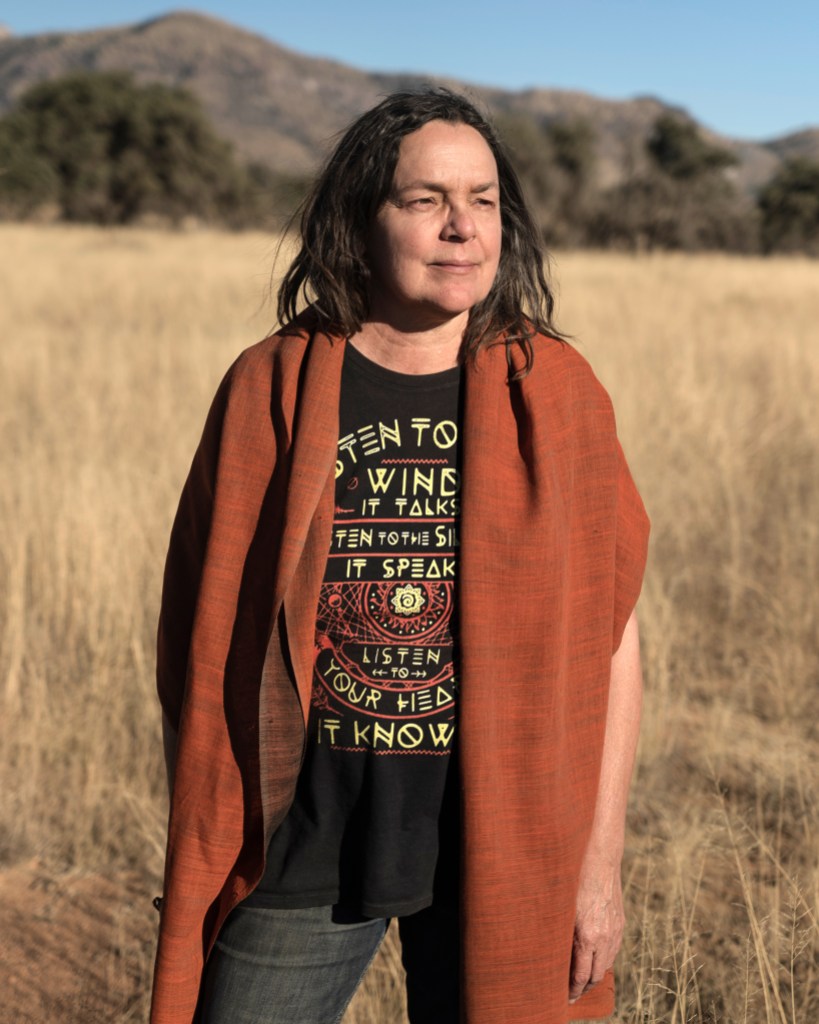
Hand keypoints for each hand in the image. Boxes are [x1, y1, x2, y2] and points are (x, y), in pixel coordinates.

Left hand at [568, 853, 624, 1003]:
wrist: (599, 860)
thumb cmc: (573, 881)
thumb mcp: (561, 909)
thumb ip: (560, 933)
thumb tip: (550, 954)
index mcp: (587, 936)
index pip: (581, 976)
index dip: (573, 991)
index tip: (565, 999)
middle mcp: (604, 938)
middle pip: (595, 976)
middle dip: (583, 988)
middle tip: (572, 994)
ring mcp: (615, 932)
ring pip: (606, 965)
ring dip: (594, 974)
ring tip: (581, 979)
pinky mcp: (620, 924)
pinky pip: (613, 950)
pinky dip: (603, 959)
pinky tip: (593, 958)